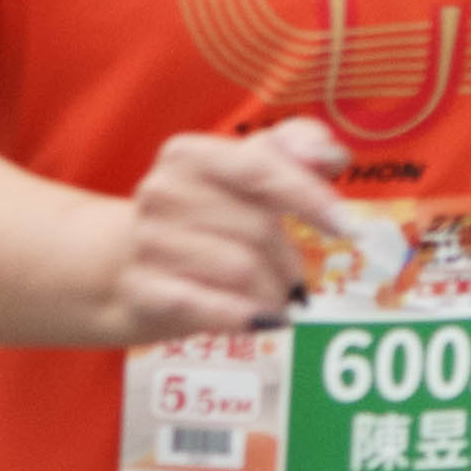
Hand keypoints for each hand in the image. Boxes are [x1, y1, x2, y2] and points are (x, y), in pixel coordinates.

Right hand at [108, 116, 353, 342]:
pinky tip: (262, 321)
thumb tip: (331, 155)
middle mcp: (162, 192)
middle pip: (258, 229)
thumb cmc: (203, 216)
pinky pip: (210, 308)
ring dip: (272, 292)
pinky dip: (245, 317)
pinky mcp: (142, 291)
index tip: (346, 226)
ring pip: (241, 272)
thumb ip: (293, 149)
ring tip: (272, 297)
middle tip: (294, 278)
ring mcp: (147, 242)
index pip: (259, 169)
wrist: (123, 266)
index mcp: (188, 154)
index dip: (308, 196)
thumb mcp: (242, 172)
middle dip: (290, 260)